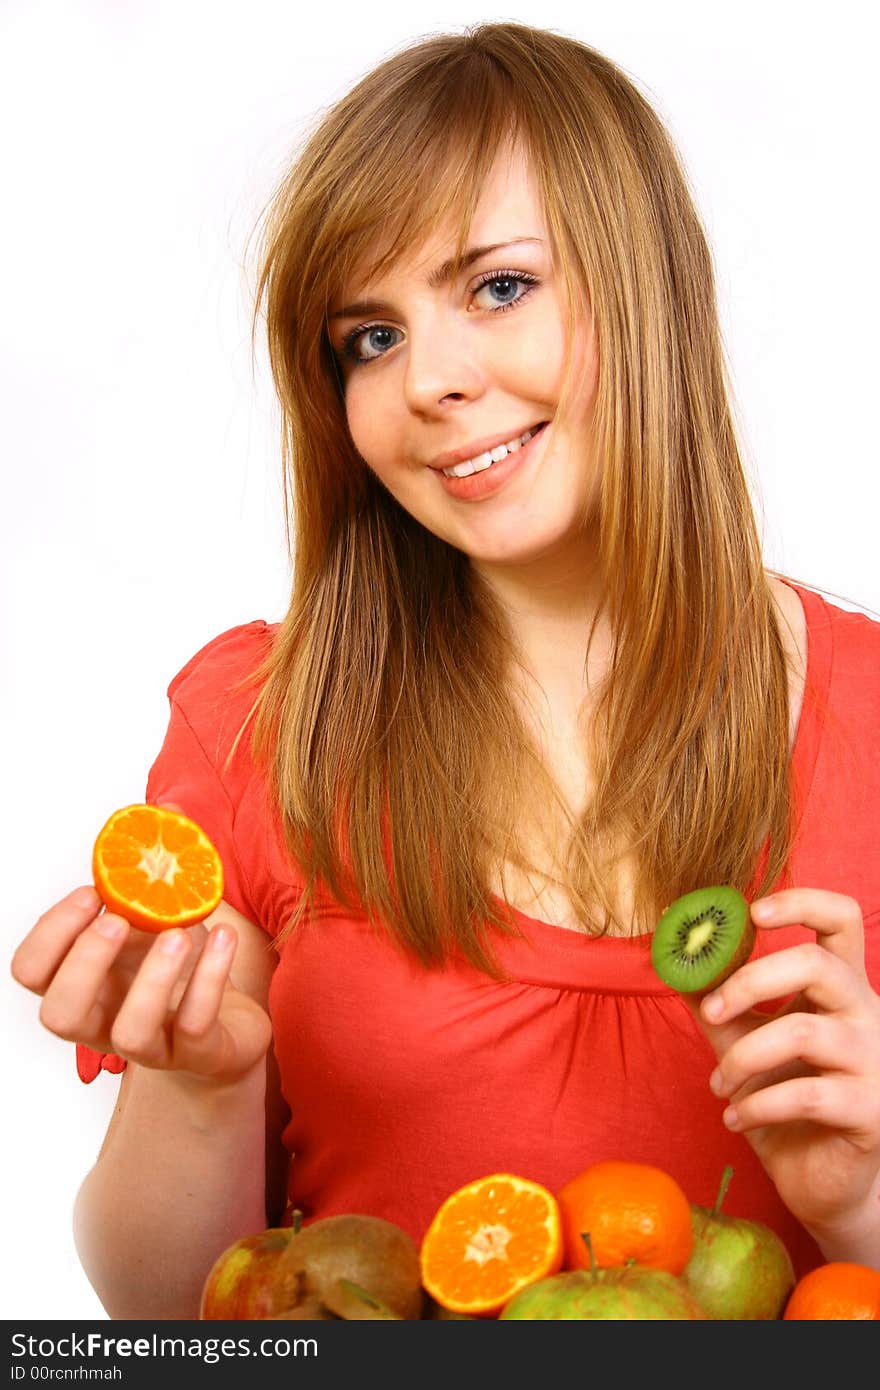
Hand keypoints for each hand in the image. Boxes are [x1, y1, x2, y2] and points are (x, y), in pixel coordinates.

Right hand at [11, 885, 272, 1087]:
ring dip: (153, 977)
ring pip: (130, 1033)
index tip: (92, 892)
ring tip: (178, 931)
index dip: (51, 933)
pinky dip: (209, 978)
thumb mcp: (162, 916)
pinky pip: (195, 1026)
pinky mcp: (199, 1053)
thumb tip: (165, 808)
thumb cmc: (183, 968)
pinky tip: (224, 938)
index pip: (32, 972)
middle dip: (85, 960)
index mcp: (84, 983)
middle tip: (120, 917)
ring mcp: (153, 1046)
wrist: (230, 1025)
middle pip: (61, 1014)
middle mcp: (105, 1021)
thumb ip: (157, 865)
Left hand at [686, 888, 879, 1262]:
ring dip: (743, 1058)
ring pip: (803, 1032)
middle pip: (817, 964)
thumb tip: (669, 948)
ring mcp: (874, 1062)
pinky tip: (735, 1118)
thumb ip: (714, 995)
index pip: (842, 918)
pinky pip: (807, 1095)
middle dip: (750, 981)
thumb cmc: (785, 1097)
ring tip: (719, 1084)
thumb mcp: (742, 1036)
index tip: (751, 913)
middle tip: (712, 1010)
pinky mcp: (870, 1111)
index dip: (800, 902)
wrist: (823, 1179)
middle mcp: (866, 1013)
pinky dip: (757, 1105)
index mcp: (841, 986)